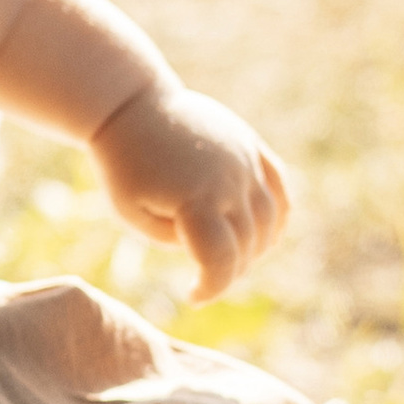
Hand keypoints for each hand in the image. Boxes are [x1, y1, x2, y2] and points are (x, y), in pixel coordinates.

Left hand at [90, 82, 290, 299]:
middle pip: (248, 243)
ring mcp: (244, 160)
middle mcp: (229, 180)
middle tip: (206, 279)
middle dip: (229, 271)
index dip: (212, 286)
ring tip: (230, 259)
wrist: (131, 106)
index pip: (221, 259)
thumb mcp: (132, 214)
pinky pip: (279, 189)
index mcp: (195, 199)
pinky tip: (263, 235)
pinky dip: (277, 217)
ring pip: (270, 218)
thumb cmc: (123, 166)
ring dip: (256, 248)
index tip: (193, 297)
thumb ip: (173, 239)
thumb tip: (210, 252)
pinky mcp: (250, 146)